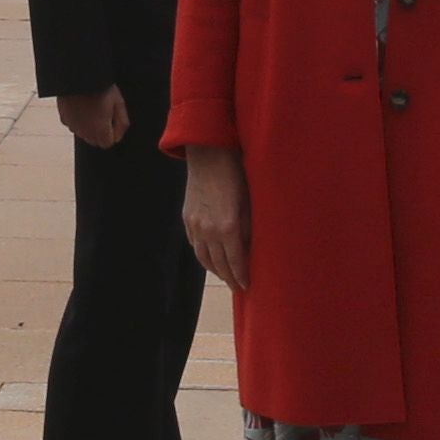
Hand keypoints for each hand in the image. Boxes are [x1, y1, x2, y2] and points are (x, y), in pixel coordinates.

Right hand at [56, 87, 129, 148]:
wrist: (78, 76)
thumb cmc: (100, 88)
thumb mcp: (119, 103)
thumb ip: (122, 123)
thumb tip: (118, 137)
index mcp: (100, 130)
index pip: (108, 143)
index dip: (113, 132)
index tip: (112, 119)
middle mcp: (85, 133)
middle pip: (96, 141)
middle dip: (101, 132)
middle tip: (104, 112)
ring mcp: (73, 126)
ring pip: (84, 134)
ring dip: (89, 127)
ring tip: (93, 108)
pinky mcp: (64, 119)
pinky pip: (74, 125)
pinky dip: (78, 120)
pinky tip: (82, 107)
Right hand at [182, 149, 250, 289]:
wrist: (209, 153)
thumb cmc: (236, 174)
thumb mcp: (250, 202)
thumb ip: (250, 228)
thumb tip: (253, 248)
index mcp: (228, 228)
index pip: (235, 262)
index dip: (242, 276)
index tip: (247, 286)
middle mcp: (209, 231)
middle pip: (218, 264)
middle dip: (229, 277)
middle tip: (238, 286)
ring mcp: (195, 225)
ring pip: (203, 258)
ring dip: (215, 270)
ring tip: (225, 275)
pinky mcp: (187, 218)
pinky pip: (195, 245)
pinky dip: (203, 255)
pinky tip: (211, 258)